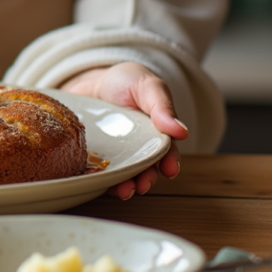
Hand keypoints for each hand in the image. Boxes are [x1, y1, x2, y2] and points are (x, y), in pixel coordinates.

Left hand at [59, 62, 186, 200]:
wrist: (90, 79)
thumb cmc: (125, 81)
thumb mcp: (147, 86)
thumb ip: (162, 106)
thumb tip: (181, 132)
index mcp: (155, 133)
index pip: (166, 152)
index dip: (169, 162)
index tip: (169, 170)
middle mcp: (137, 147)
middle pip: (145, 168)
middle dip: (146, 179)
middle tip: (142, 186)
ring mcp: (115, 153)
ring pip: (123, 174)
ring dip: (125, 185)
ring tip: (123, 192)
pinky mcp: (94, 155)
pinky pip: (98, 171)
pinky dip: (100, 180)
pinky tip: (98, 184)